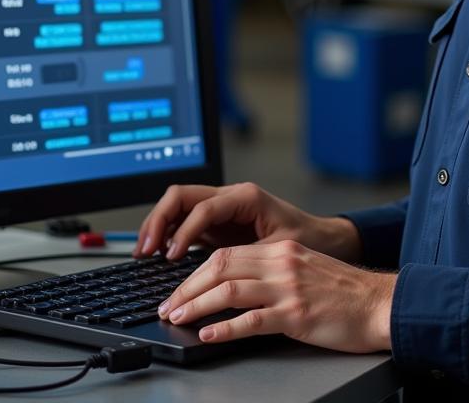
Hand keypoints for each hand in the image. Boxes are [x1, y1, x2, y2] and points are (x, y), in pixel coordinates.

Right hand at [133, 182, 361, 262]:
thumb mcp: (279, 250)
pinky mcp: (217, 224)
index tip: (170, 255)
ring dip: (158, 225)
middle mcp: (230, 196)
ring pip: (178, 205)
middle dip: (159, 220)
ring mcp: (221, 208)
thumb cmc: (307, 241)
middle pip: (181, 196)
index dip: (183, 230)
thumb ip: (249, 258)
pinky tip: (157, 254)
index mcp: (245, 196)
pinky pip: (184, 221)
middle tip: (146, 249)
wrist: (324, 240)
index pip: (203, 206)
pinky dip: (168, 234)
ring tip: (144, 251)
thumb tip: (218, 272)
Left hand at [157, 240, 395, 352]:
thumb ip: (273, 272)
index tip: (179, 289)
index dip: (196, 271)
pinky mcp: (296, 314)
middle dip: (188, 287)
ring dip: (197, 304)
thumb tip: (234, 287)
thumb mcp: (305, 269)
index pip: (227, 253)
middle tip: (168, 305)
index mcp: (282, 250)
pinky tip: (209, 333)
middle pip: (221, 266)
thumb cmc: (345, 293)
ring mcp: (288, 287)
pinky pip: (252, 320)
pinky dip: (225, 327)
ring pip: (230, 289)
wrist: (380, 304)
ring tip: (178, 318)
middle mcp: (282, 262)